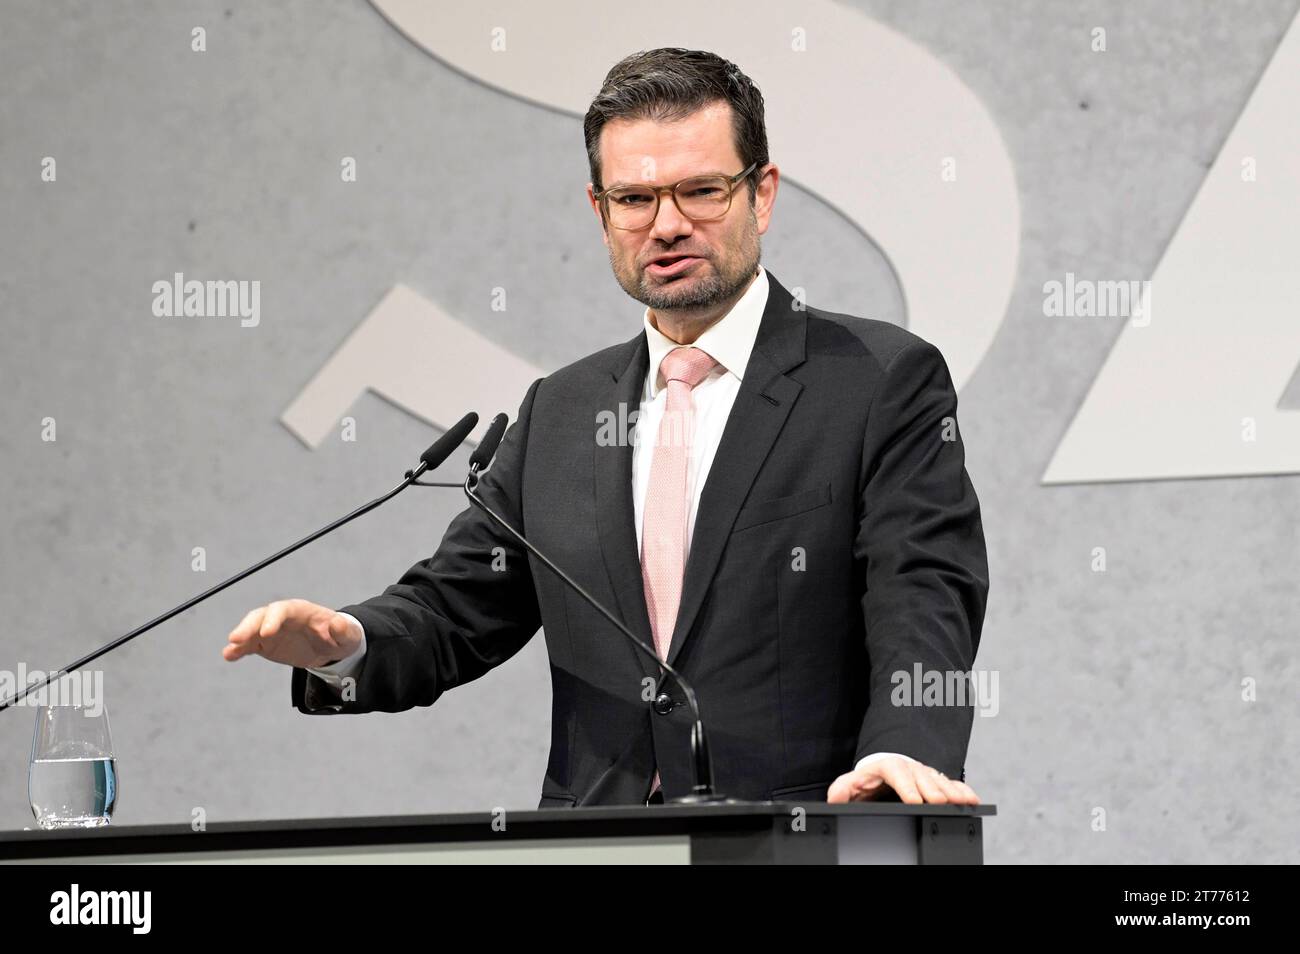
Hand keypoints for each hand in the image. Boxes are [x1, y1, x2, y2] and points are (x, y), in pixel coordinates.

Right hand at [222, 599, 361, 668]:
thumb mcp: (348, 635)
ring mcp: (272, 629)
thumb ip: (343, 630)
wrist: (333, 645)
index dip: (273, 619)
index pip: (284, 609)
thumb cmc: (341, 637)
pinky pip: (250, 644)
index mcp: (302, 611)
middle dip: (249, 626)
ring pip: (252, 628)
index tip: (266, 633)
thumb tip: (338, 623)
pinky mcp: (266, 643)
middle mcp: (283, 617)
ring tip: (230, 650)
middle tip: (237, 639)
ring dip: (241, 637)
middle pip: (262, 616)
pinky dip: (239, 649)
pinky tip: (229, 655)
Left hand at [827, 754, 978, 804]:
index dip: (907, 785)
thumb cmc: (866, 783)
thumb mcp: (852, 785)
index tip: (915, 800)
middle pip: (921, 775)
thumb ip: (843, 789)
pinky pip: (950, 784)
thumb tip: (834, 797)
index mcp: (885, 766)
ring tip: (962, 802)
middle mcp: (907, 767)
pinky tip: (972, 800)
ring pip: (938, 779)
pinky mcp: (934, 782)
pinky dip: (961, 791)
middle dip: (932, 790)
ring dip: (951, 791)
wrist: (880, 776)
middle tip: (941, 803)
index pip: (896, 771)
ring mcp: (922, 774)